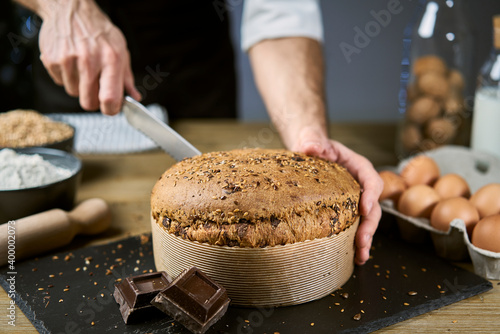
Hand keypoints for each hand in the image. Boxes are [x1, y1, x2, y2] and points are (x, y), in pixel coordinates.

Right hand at [38, 0, 140, 114]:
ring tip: (83, 68)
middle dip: (93, 101)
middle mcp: (89, 61)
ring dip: (79, 86)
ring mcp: (68, 60)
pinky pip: (60, 83)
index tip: (111, 109)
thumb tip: (135, 98)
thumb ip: (126, 77)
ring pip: (73, 93)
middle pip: (88, 102)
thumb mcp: (121, 50)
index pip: (110, 98)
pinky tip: (71, 61)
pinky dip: (66, 77)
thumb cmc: (100, 32)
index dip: (111, 110)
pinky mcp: (52, 60)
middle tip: (96, 89)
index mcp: (111, 59)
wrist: (71, 9)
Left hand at [292, 126, 383, 264]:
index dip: (371, 195)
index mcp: (358, 166)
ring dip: (366, 239)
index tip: (364, 209)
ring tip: (361, 257)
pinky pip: (355, 226)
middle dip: (370, 226)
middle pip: (373, 206)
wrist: (308, 151)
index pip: (371, 180)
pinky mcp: (346, 210)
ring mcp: (355, 199)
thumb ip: (313, 140)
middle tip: (362, 242)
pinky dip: (355, 242)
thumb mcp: (311, 138)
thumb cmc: (312, 143)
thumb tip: (311, 147)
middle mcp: (361, 185)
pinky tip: (354, 258)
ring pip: (367, 221)